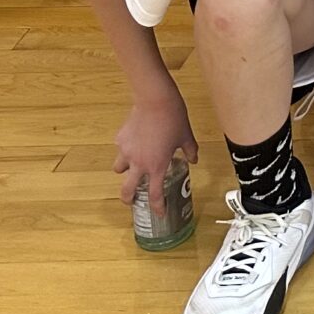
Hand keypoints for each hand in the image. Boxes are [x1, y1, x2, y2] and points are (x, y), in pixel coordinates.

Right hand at [111, 89, 197, 209]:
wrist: (156, 100)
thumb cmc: (174, 118)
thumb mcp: (186, 136)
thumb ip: (190, 150)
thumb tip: (194, 159)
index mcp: (157, 166)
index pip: (155, 194)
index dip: (157, 206)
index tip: (159, 213)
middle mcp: (139, 163)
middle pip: (126, 191)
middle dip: (128, 199)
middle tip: (132, 200)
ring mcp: (126, 152)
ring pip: (119, 169)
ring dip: (125, 170)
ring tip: (133, 163)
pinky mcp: (120, 139)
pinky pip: (121, 149)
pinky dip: (126, 149)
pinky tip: (135, 140)